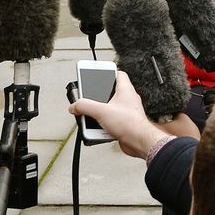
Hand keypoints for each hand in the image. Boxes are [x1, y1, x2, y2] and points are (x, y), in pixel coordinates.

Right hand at [67, 71, 191, 158]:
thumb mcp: (101, 112)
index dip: (107, 73)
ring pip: (110, 107)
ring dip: (101, 113)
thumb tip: (75, 105)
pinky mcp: (125, 122)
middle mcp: (128, 99)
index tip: (97, 74)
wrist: (139, 142)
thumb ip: (85, 106)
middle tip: (91, 99)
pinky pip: (112, 120)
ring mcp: (127, 111)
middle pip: (111, 92)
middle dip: (99, 97)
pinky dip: (105, 123)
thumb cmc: (130, 124)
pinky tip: (100, 128)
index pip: (118, 74)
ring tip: (94, 117)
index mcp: (125, 90)